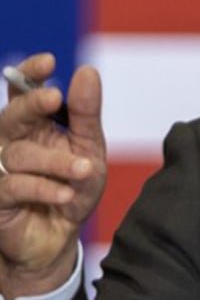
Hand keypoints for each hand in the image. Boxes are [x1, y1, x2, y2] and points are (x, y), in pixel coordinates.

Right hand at [0, 53, 106, 299]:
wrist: (60, 239)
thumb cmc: (73, 190)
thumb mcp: (90, 151)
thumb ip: (86, 115)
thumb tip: (87, 71)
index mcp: (33, 126)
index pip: (21, 91)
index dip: (29, 73)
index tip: (48, 61)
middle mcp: (11, 143)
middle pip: (11, 115)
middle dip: (32, 104)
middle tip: (55, 98)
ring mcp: (0, 170)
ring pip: (19, 154)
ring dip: (56, 161)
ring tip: (85, 170)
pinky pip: (14, 186)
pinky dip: (43, 187)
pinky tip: (66, 193)